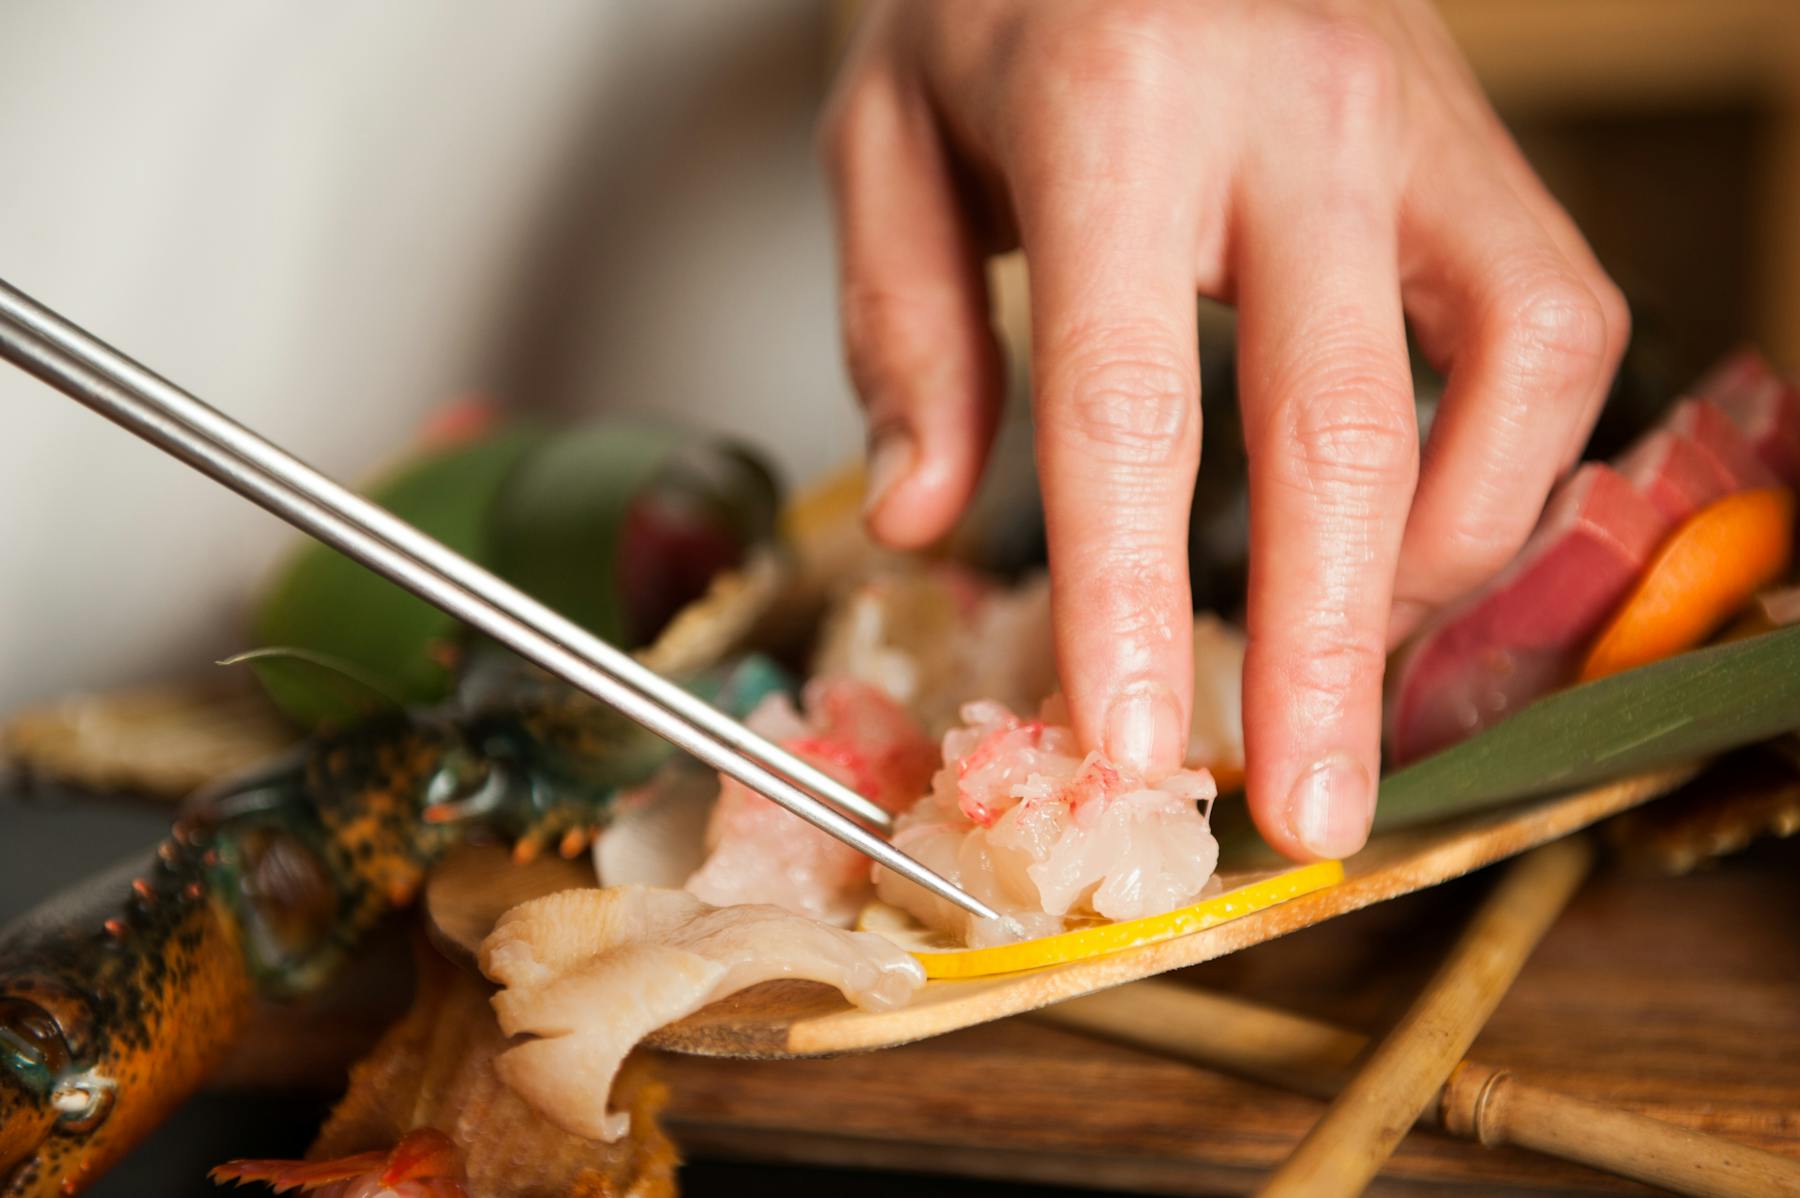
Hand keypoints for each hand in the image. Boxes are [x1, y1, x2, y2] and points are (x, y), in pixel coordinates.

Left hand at [821, 0, 1626, 859]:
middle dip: (1327, 653)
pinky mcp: (1483, 147)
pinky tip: (1408, 533)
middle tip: (1311, 816)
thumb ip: (900, 321)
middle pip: (1341, 424)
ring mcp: (1418, 123)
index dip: (1131, 595)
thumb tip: (927, 519)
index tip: (1131, 746)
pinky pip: (1555, 322)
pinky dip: (1502, 463)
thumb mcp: (888, 122)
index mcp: (1115, 106)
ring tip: (1350, 671)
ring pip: (1515, 370)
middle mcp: (1296, 114)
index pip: (1129, 397)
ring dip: (1439, 561)